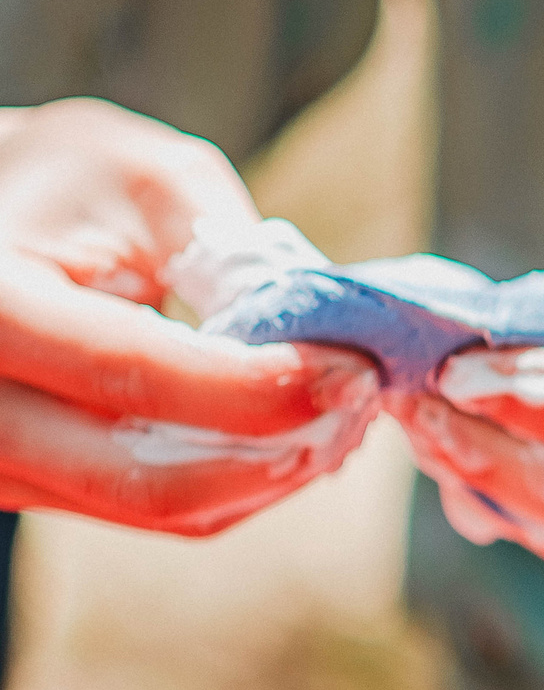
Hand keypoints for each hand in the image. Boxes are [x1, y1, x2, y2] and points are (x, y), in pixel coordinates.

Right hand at [0, 99, 375, 533]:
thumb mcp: (151, 181)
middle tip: (362, 401)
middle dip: (281, 449)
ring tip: (340, 410)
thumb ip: (231, 253)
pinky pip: (155, 508)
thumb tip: (318, 340)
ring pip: (162, 507)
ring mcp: (0, 461)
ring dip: (272, 471)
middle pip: (148, 478)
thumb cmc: (66, 182)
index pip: (135, 374)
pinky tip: (293, 430)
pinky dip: (240, 478)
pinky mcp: (33, 486)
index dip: (262, 386)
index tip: (357, 370)